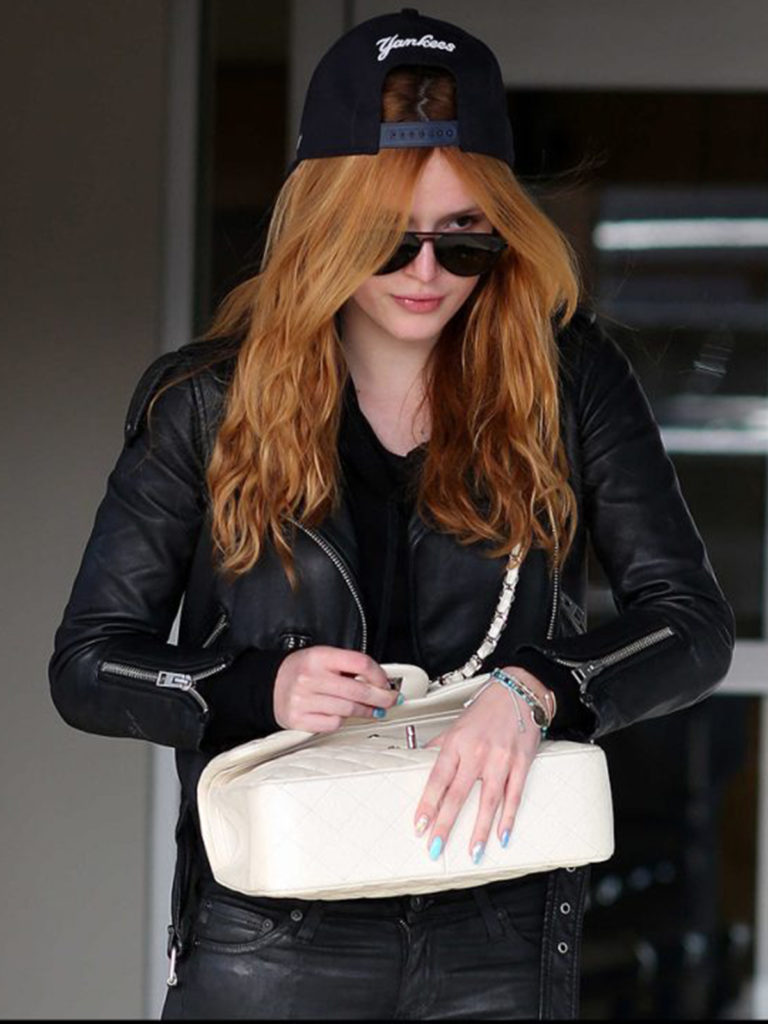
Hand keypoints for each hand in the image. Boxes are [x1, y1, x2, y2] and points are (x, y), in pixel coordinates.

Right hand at [273, 646, 398, 731]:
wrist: (269, 685)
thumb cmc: (302, 671)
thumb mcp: (323, 658)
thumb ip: (349, 666)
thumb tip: (381, 682)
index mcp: (319, 657)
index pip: (360, 663)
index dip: (379, 675)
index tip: (386, 683)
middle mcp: (310, 678)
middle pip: (358, 691)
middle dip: (381, 698)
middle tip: (391, 701)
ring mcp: (303, 700)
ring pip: (348, 710)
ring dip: (366, 712)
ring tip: (373, 711)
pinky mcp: (299, 719)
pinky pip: (333, 724)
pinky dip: (341, 720)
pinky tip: (340, 714)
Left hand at [413, 667, 548, 861]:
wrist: (518, 691)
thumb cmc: (487, 709)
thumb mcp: (456, 725)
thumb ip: (439, 746)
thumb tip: (418, 760)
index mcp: (456, 743)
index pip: (437, 779)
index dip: (427, 804)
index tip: (420, 825)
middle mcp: (476, 752)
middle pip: (458, 794)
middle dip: (445, 824)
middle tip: (436, 848)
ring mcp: (500, 759)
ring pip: (488, 800)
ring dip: (479, 829)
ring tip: (472, 852)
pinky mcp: (521, 763)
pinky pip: (514, 794)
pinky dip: (508, 817)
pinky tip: (502, 834)